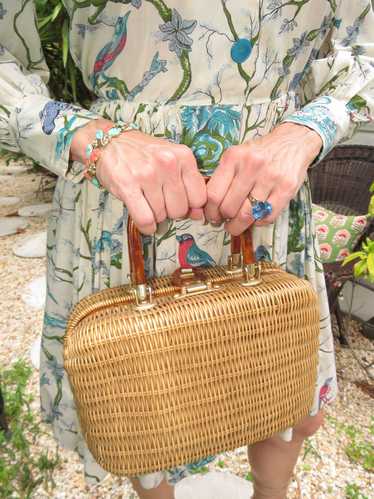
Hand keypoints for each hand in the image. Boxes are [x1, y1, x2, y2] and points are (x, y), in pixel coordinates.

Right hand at [70, 119, 206, 234]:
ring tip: (148, 203)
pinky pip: (145, 219)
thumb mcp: (172, 159)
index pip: (199, 197)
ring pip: (161, 216)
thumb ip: (188, 184)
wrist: (109, 142)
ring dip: (155, 216)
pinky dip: (146, 227)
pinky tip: (145, 223)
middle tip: (160, 202)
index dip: (190, 206)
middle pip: (180, 210)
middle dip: (171, 212)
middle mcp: (168, 163)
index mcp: (184, 156)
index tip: (179, 202)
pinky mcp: (128, 185)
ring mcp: (148, 174)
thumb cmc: (143, 153)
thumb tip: (198, 216)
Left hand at [204, 123, 322, 235]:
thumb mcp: (236, 156)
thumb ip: (223, 177)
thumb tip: (210, 207)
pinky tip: (255, 218)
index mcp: (234, 157)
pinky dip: (258, 222)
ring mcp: (271, 178)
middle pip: (229, 207)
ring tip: (236, 225)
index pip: (214, 194)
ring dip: (239, 226)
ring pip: (247, 215)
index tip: (212, 216)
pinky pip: (267, 217)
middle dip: (224, 220)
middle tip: (224, 221)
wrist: (293, 141)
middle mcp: (251, 166)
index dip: (210, 211)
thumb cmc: (259, 153)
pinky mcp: (287, 188)